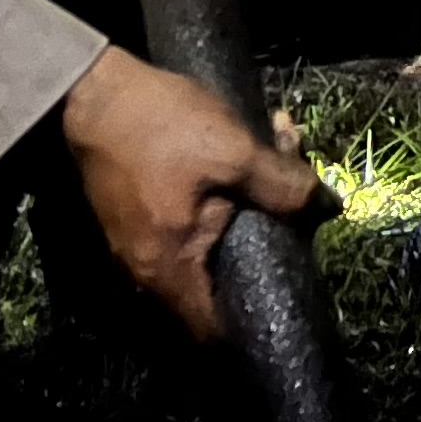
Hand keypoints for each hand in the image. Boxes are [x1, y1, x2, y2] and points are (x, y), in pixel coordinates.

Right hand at [58, 46, 322, 341]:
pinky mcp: (138, 216)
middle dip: (270, 238)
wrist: (92, 91)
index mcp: (169, 268)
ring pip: (213, 240)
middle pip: (222, 278)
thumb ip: (283, 187)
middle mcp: (147, 269)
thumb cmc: (160, 126)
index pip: (213, 330)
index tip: (293, 291)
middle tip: (299, 198)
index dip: (255, 320)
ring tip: (282, 153)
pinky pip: (193, 219)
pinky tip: (253, 150)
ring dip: (253, 203)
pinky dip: (227, 192)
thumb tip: (328, 209)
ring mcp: (139, 243)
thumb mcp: (234, 152)